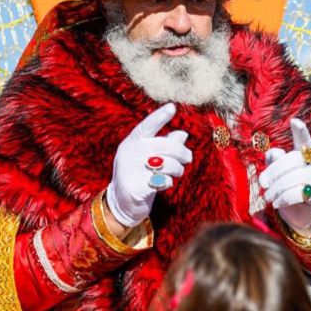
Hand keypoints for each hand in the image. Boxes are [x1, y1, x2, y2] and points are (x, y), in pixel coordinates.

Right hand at [106, 103, 191, 226]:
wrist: (122, 202)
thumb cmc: (140, 174)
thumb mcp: (149, 156)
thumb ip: (165, 143)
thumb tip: (182, 134)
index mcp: (131, 142)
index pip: (146, 126)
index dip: (159, 117)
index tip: (172, 107)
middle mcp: (129, 154)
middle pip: (164, 146)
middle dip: (182, 152)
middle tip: (188, 158)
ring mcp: (130, 171)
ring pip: (167, 164)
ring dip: (178, 169)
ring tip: (177, 172)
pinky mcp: (134, 188)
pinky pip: (162, 181)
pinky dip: (169, 182)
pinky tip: (165, 183)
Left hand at [259, 118, 310, 233]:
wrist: (301, 214)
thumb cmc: (288, 187)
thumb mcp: (278, 173)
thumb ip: (274, 160)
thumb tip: (274, 152)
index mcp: (306, 153)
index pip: (304, 140)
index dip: (300, 131)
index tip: (294, 121)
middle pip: (293, 159)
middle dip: (273, 172)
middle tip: (262, 184)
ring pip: (295, 178)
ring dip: (276, 189)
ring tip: (267, 197)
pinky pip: (298, 193)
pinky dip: (283, 199)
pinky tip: (276, 203)